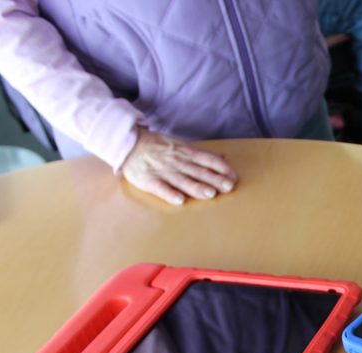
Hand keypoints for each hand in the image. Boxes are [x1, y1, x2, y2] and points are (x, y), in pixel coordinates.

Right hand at [120, 128, 238, 204]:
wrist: (128, 143)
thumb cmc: (158, 147)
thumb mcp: (181, 145)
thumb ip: (202, 154)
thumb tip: (224, 157)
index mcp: (185, 152)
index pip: (207, 159)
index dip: (221, 168)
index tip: (234, 176)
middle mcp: (176, 162)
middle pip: (198, 171)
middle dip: (214, 179)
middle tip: (228, 186)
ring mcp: (162, 171)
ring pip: (182, 180)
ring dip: (196, 187)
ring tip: (210, 194)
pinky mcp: (149, 180)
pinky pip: (160, 188)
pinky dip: (169, 194)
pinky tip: (179, 200)